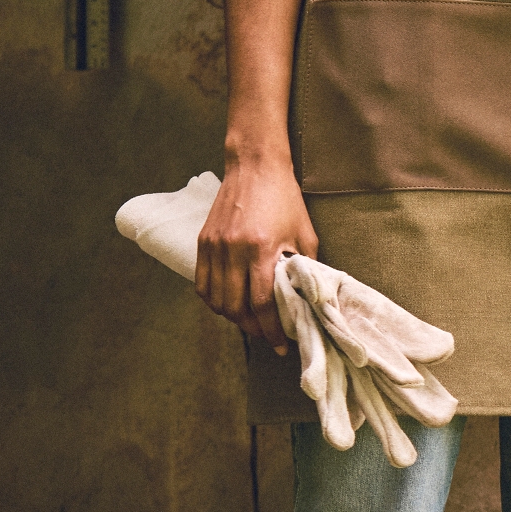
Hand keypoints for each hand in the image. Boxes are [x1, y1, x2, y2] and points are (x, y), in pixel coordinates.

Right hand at [195, 155, 317, 351]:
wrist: (255, 166)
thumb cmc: (285, 198)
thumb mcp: (305, 233)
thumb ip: (305, 268)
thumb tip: (308, 299)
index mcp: (261, 249)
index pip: (263, 303)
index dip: (272, 329)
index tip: (281, 345)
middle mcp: (233, 250)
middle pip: (235, 307)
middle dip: (252, 328)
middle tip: (266, 335)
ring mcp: (214, 246)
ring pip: (216, 299)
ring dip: (232, 317)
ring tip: (249, 322)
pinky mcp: (203, 242)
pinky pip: (202, 283)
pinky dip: (213, 300)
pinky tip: (228, 304)